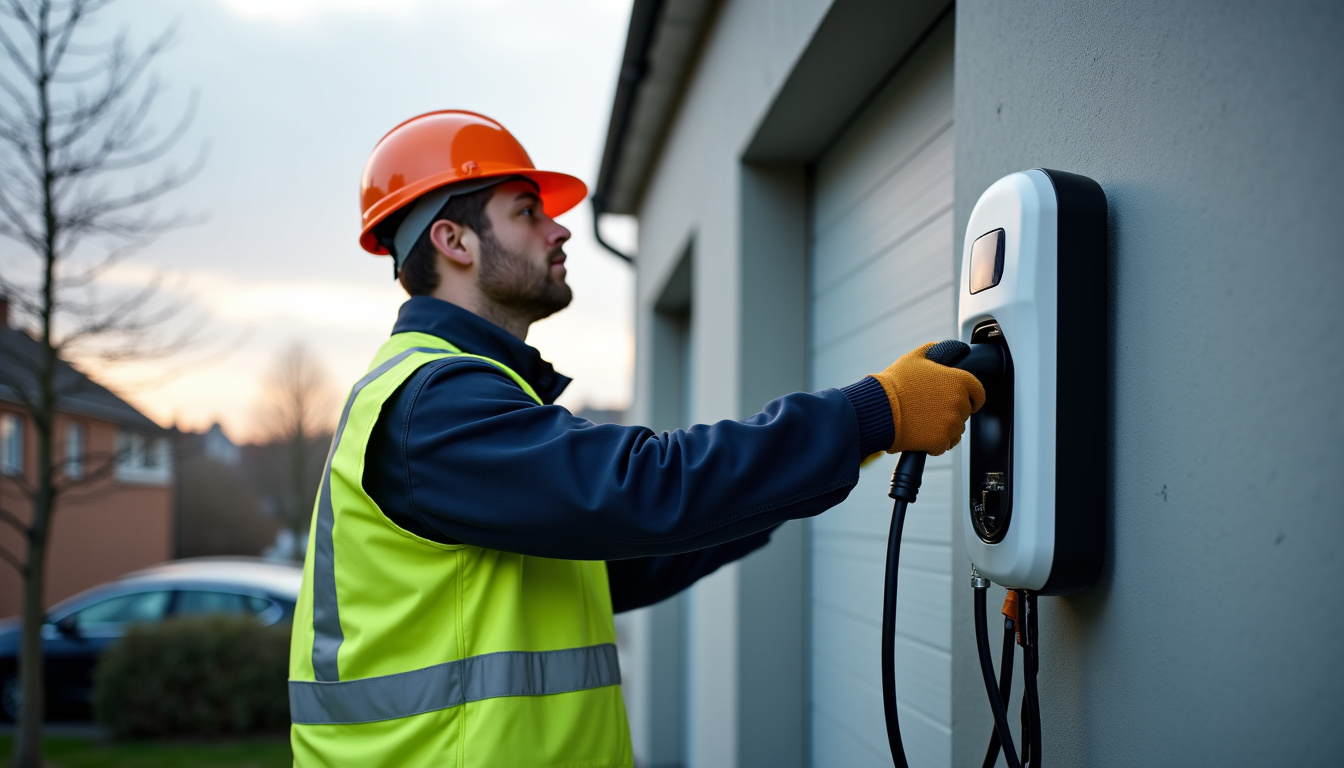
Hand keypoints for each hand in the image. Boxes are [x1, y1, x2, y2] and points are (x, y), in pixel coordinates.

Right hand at [869, 341, 985, 454]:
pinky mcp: (940, 441)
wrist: (879, 409)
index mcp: (958, 380)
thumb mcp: (913, 358)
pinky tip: (921, 435)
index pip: (979, 393)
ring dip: (944, 429)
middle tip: (930, 410)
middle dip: (951, 413)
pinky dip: (935, 444)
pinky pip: (944, 445)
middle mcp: (959, 402)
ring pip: (955, 431)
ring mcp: (951, 423)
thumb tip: (939, 349)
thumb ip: (932, 351)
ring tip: (923, 422)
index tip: (964, 402)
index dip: (972, 398)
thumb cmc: (894, 383)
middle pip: (964, 413)